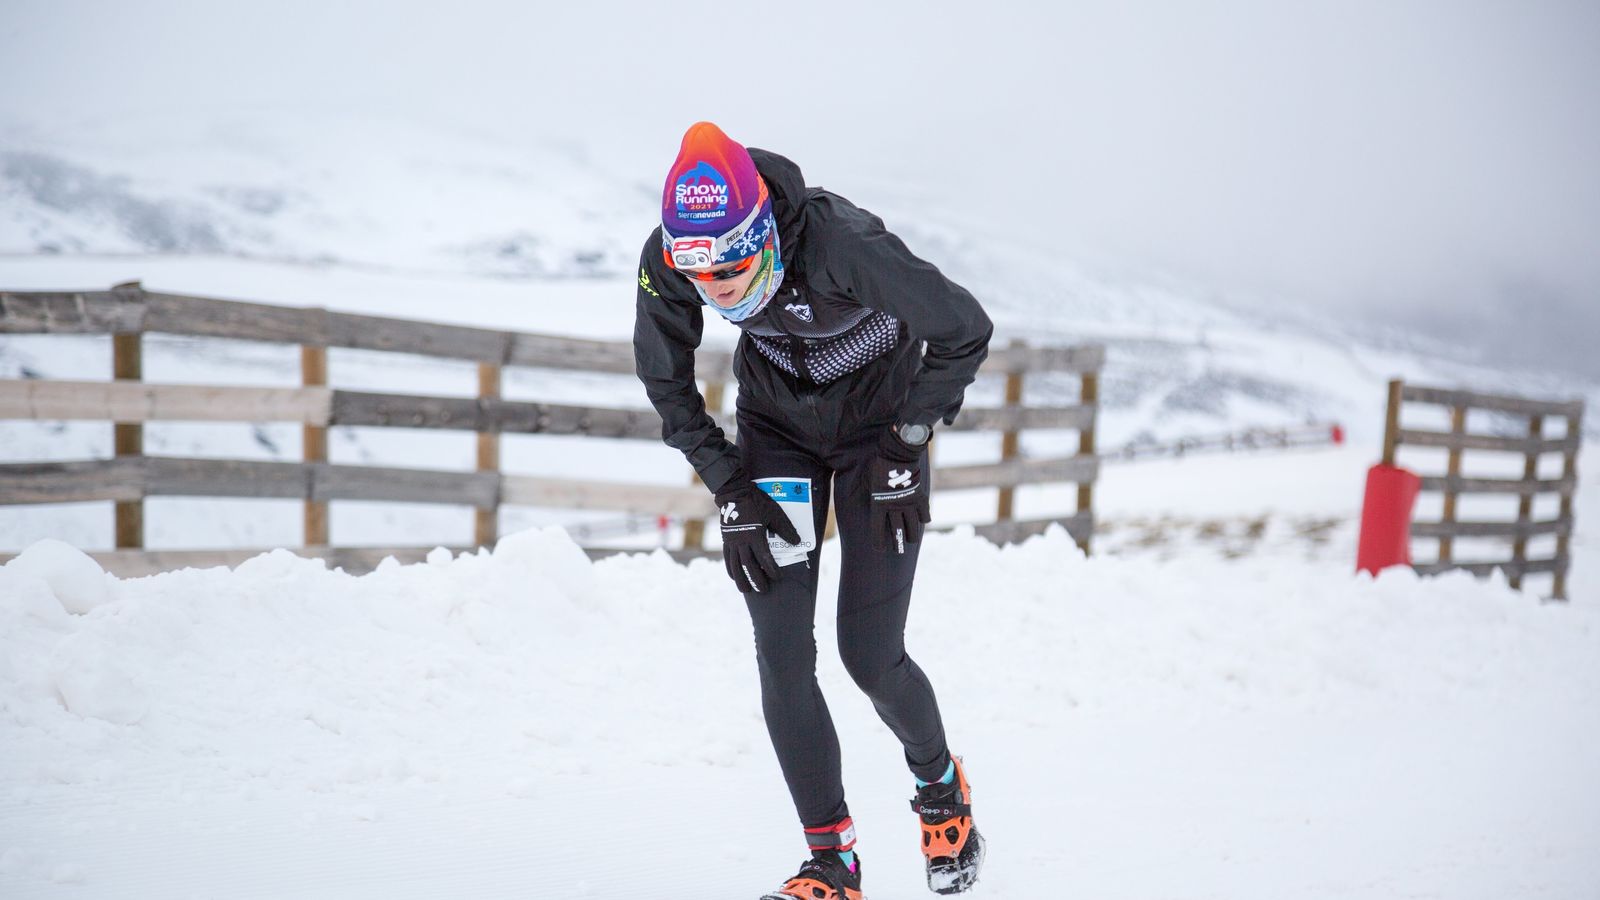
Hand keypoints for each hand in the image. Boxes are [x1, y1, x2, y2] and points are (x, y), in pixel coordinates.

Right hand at [714, 478, 802, 593]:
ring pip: (735, 565)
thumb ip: (785, 529)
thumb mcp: (775, 513)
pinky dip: (730, 569)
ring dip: (741, 579)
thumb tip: (797, 542)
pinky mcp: (726, 539)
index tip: (777, 577)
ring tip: (745, 590)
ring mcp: (732, 541)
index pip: (764, 558)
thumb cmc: (757, 502)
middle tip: (763, 590)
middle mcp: (742, 541)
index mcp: (755, 536)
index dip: (771, 569)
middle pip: (748, 566)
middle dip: (756, 579)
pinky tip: (733, 576)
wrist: (734, 492)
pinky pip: (727, 558)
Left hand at [870, 427, 929, 553]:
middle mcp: (894, 508)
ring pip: (912, 527)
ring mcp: (908, 504)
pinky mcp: (919, 497)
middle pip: (897, 532)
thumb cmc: (879, 464)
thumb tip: (869, 499)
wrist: (897, 454)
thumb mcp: (869, 480)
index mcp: (878, 505)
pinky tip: (922, 522)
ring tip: (911, 541)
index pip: (878, 530)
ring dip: (911, 536)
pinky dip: (924, 519)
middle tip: (899, 551)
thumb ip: (871, 493)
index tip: (880, 550)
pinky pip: (924, 514)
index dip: (879, 542)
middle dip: (897, 544)